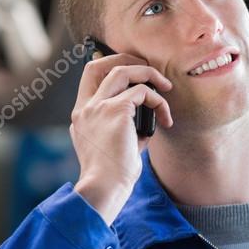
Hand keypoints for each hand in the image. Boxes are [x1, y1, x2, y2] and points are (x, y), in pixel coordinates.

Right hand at [70, 50, 172, 225]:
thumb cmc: (114, 173)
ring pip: (123, 71)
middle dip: (128, 61)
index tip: (136, 73)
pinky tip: (166, 119)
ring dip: (149, 74)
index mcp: (81, 115)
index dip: (111, 66)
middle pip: (100, 65)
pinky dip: (159, 102)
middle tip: (152, 72)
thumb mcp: (117, 144)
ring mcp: (97, 107)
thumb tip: (150, 114)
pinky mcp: (116, 111)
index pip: (89, 77)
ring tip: (166, 87)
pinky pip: (143, 92)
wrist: (105, 187)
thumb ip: (126, 125)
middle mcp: (85, 108)